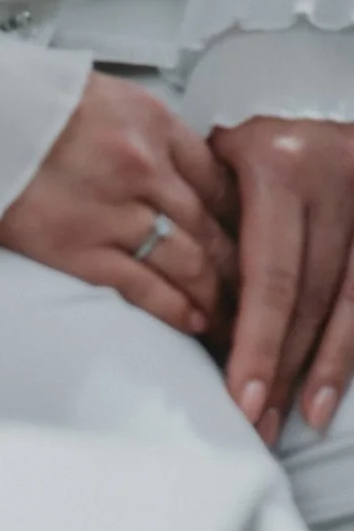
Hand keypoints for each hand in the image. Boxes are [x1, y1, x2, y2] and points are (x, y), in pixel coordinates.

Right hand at [0, 69, 238, 337]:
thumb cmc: (18, 107)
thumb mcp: (99, 96)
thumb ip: (139, 132)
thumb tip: (166, 165)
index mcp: (151, 123)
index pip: (218, 176)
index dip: (241, 214)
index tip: (251, 237)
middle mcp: (145, 168)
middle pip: (213, 224)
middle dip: (240, 263)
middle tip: (255, 288)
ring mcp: (116, 213)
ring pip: (190, 260)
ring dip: (217, 293)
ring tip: (231, 315)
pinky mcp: (81, 251)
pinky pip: (144, 286)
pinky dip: (176, 307)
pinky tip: (195, 321)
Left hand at [210, 118, 353, 444]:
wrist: (310, 107)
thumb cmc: (253, 150)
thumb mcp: (221, 168)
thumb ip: (209, 230)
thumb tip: (192, 318)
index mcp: (279, 170)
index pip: (270, 278)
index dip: (258, 345)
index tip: (243, 398)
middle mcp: (334, 179)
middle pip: (309, 298)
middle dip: (283, 368)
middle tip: (260, 423)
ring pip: (348, 302)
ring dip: (324, 368)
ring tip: (302, 417)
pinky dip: (349, 343)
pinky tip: (332, 385)